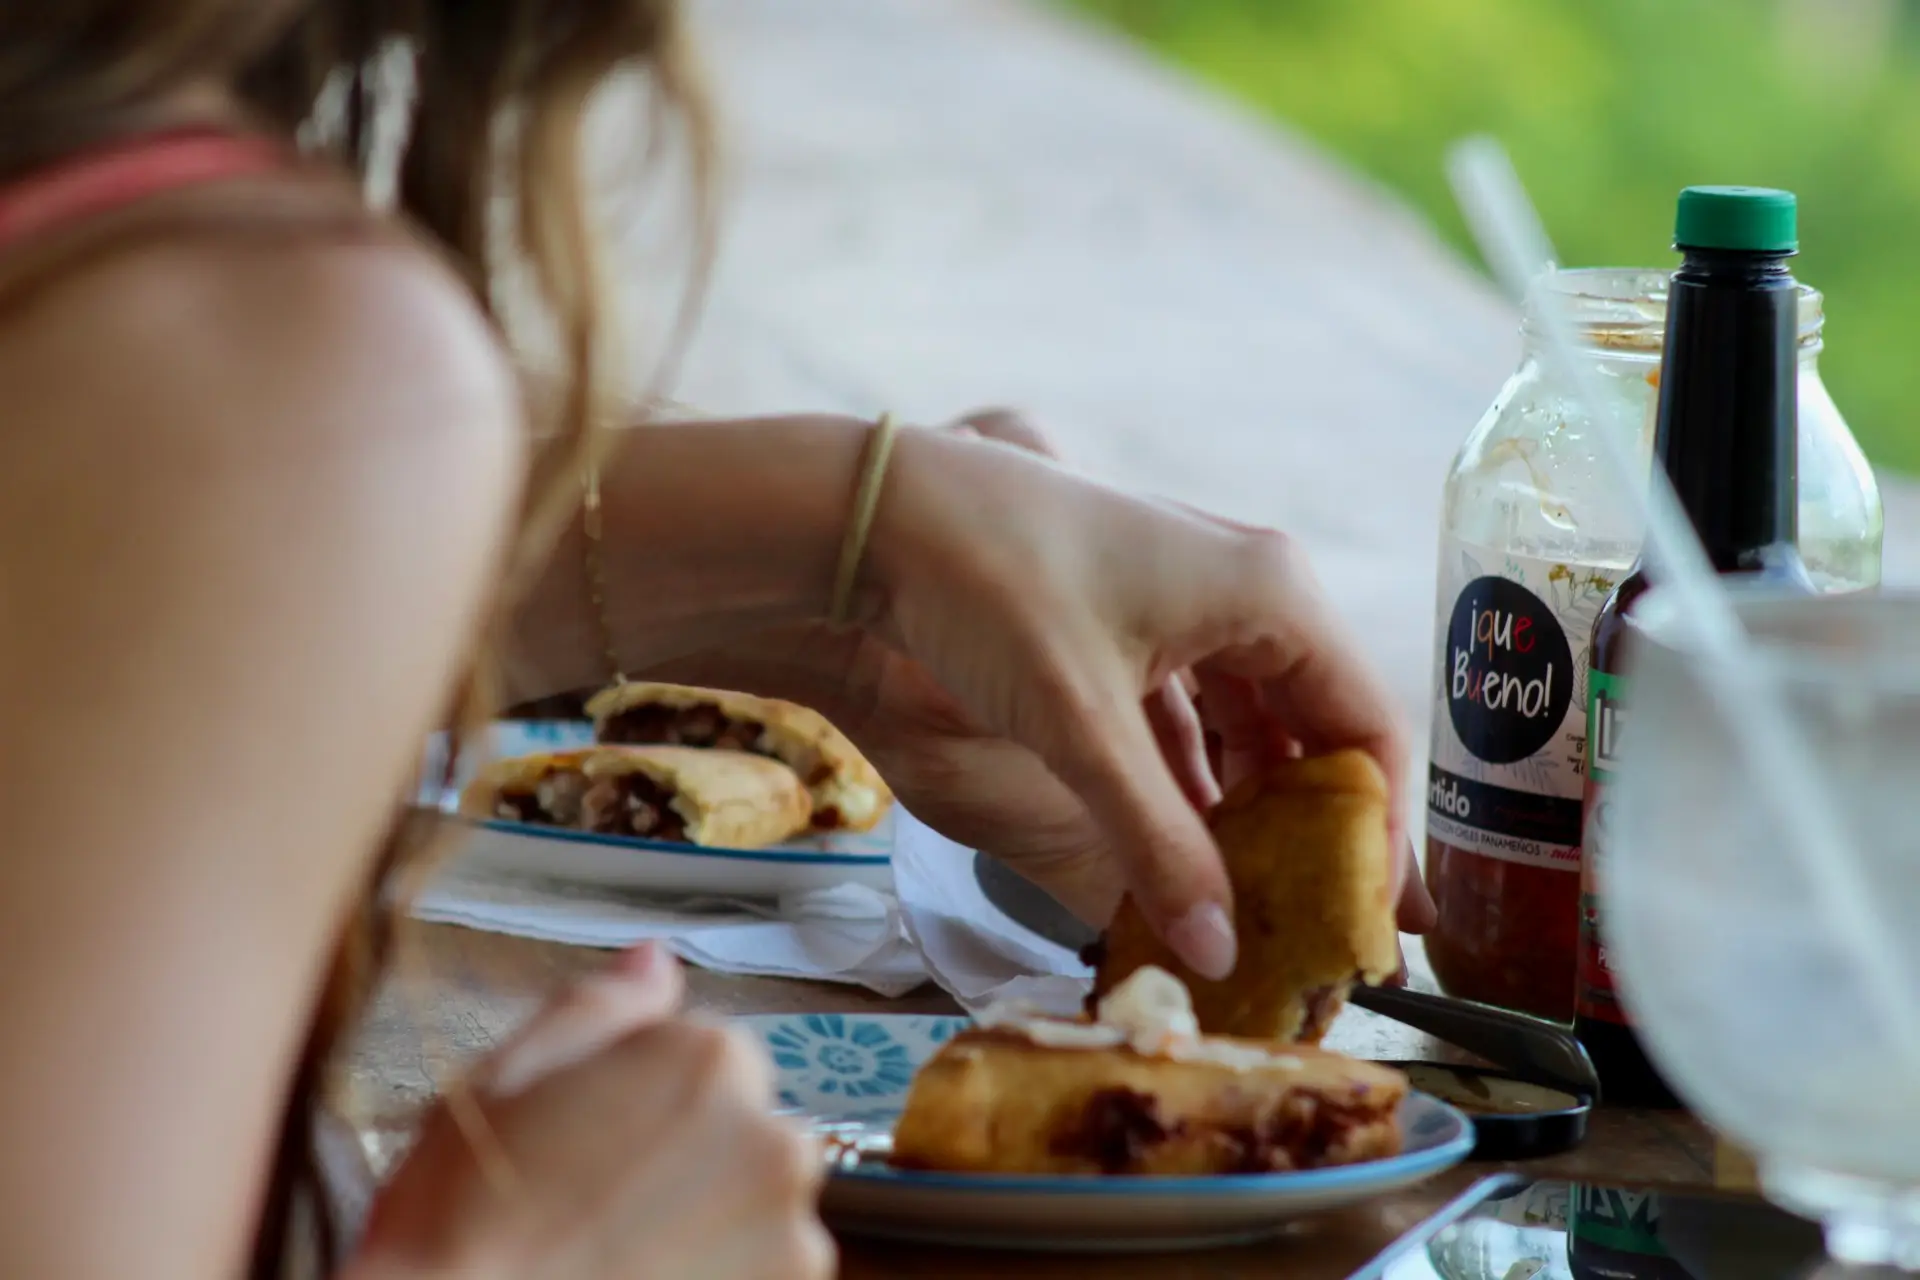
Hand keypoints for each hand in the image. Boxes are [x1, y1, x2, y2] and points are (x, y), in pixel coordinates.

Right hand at [347, 944, 831, 1279]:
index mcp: (711, 1060)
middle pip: (739, 1131)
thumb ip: (601, 1007)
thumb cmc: (462, 1220)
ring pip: (753, 1210)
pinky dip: (717, 1276)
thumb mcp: (504, 1078)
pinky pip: (762, 1272)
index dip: (637, 1102)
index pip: (703, 1059)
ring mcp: (792, 1233)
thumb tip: (655, 960)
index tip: (587, 1145)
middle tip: (596, 1206)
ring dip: (705, 1225)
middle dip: (683, 1161)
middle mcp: (775, 1139)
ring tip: (615, 1255)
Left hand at [862, 420, 1425, 978]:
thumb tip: (1219, 952)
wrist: (876, 511)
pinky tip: (1187, 844)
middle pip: (1322, 726)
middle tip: (1316, 928)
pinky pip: (1202, 706)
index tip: (1365, 922)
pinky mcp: (1138, 612)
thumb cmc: (990, 590)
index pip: (1370, 729)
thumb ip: (1157, 844)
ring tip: (1250, 902)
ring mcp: (1193, 594)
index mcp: (1272, 593)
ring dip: (1256, 807)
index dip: (1377, 834)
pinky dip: (1200, 776)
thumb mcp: (1082, 729)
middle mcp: (1250, 585)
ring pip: (1260, 719)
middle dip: (1319, 830)